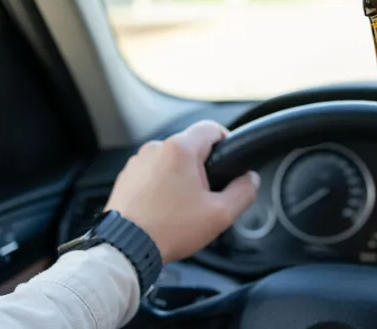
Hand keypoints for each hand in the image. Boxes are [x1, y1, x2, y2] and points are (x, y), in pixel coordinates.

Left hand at [105, 120, 258, 263]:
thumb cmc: (169, 230)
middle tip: (206, 195)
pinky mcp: (126, 177)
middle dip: (202, 167)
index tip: (229, 161)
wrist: (126, 248)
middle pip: (190, 146)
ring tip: (182, 206)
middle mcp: (156, 148)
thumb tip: (250, 180)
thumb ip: (243, 192)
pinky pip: (152, 173)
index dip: (227, 142)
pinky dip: (161, 185)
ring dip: (180, 176)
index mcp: (180, 149)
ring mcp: (137, 162)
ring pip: (170, 160)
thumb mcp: (220, 214)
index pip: (211, 128)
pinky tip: (163, 209)